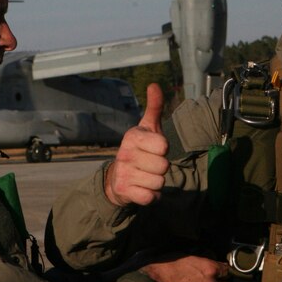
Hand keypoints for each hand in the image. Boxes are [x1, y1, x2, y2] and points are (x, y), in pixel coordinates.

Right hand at [104, 83, 169, 206]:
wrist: (117, 177)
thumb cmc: (139, 150)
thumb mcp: (147, 128)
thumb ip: (154, 107)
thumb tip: (154, 84)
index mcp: (132, 136)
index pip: (163, 145)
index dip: (163, 149)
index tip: (154, 149)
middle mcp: (125, 154)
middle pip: (163, 166)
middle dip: (161, 168)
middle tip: (150, 164)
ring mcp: (123, 173)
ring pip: (159, 182)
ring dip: (157, 182)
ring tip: (146, 176)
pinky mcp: (124, 191)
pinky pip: (151, 197)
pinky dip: (152, 196)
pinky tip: (143, 188)